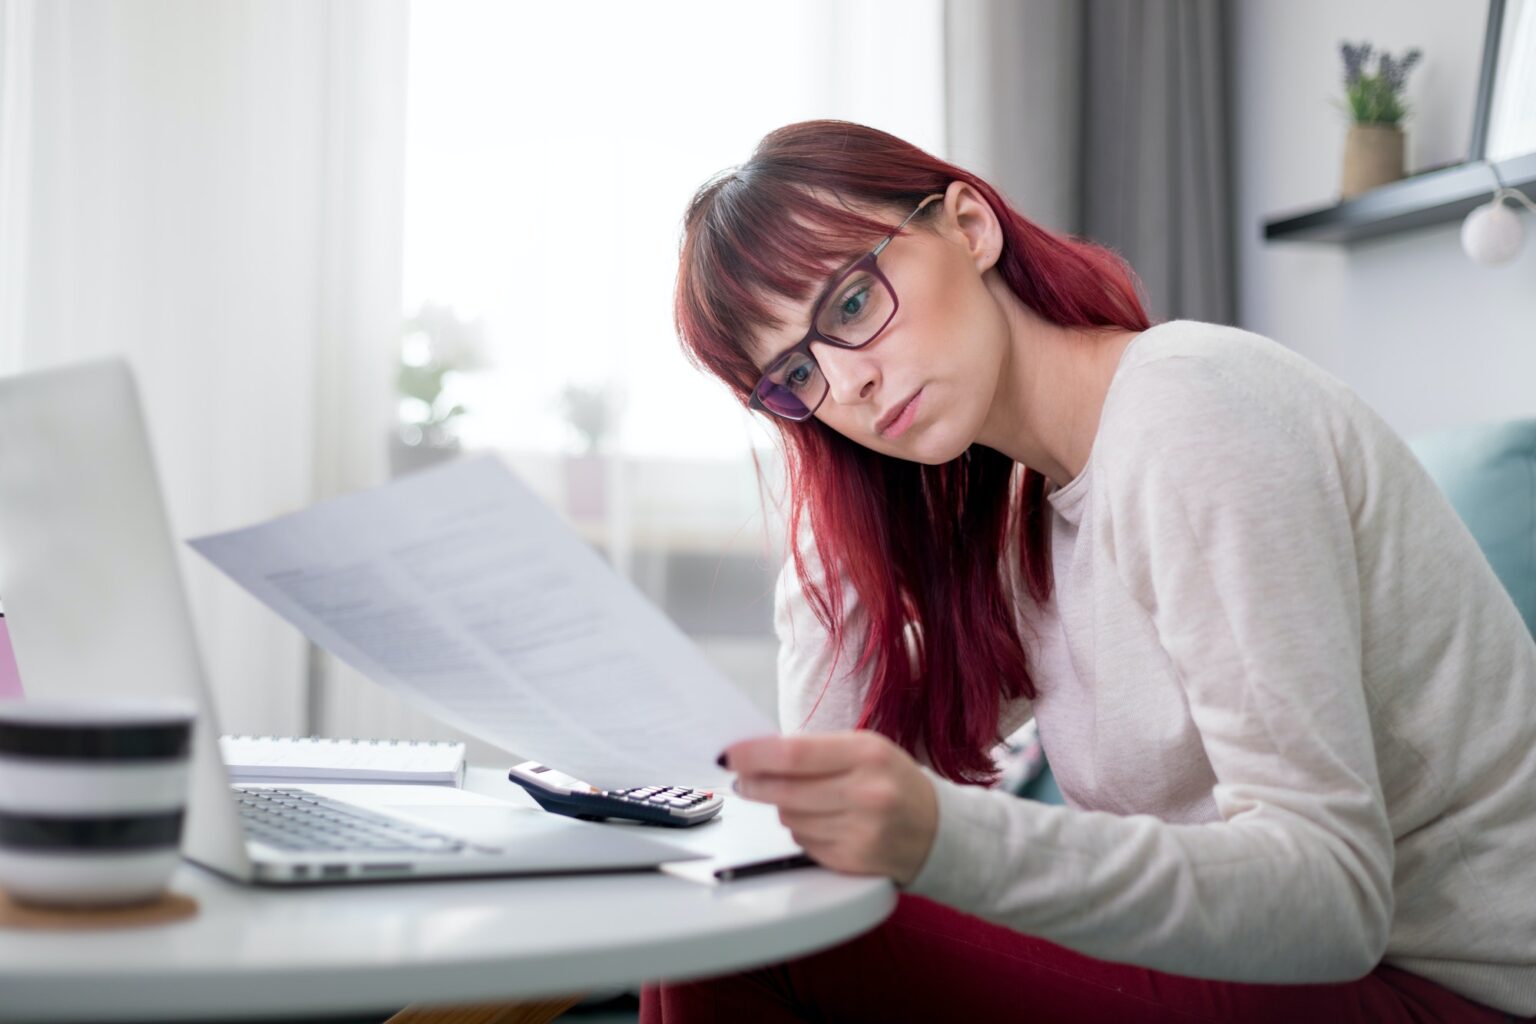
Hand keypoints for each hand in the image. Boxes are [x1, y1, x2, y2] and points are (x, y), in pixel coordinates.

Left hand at [721, 731, 937, 885]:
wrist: (938, 831)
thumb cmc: (894, 781)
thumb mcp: (866, 749)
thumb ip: (815, 749)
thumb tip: (756, 755)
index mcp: (868, 754)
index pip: (794, 753)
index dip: (754, 755)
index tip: (730, 754)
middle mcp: (867, 793)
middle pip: (785, 791)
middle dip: (755, 785)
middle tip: (744, 780)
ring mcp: (861, 832)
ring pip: (790, 819)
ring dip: (784, 808)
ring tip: (807, 799)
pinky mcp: (853, 862)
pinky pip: (804, 843)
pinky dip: (803, 831)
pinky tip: (824, 822)